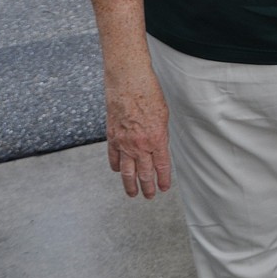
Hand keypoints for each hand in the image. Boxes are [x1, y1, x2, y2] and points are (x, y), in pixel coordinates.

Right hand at [105, 69, 171, 199]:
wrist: (127, 81)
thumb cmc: (148, 93)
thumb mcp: (163, 115)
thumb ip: (161, 134)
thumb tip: (159, 147)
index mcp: (157, 139)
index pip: (162, 166)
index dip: (164, 179)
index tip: (164, 188)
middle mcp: (140, 144)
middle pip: (144, 173)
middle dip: (148, 187)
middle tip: (149, 196)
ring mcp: (124, 142)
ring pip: (127, 171)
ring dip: (130, 185)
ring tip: (132, 194)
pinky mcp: (112, 136)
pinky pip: (113, 157)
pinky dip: (116, 166)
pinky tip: (118, 172)